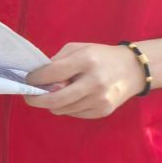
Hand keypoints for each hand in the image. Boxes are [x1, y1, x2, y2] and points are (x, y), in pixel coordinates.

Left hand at [27, 41, 147, 118]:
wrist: (134, 69)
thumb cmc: (101, 56)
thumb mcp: (78, 49)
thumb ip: (57, 61)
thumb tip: (36, 77)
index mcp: (86, 61)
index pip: (52, 74)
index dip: (34, 79)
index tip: (27, 79)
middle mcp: (94, 82)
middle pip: (54, 99)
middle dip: (35, 100)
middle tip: (28, 96)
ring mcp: (100, 100)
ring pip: (62, 109)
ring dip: (51, 103)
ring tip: (51, 94)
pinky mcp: (103, 111)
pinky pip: (74, 113)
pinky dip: (66, 107)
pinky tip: (71, 97)